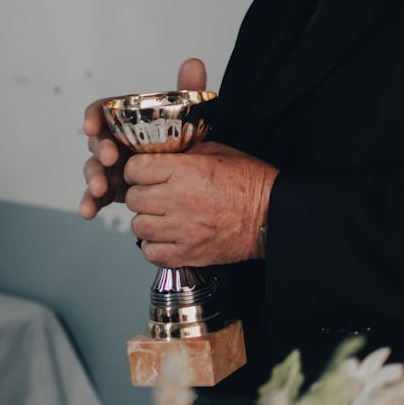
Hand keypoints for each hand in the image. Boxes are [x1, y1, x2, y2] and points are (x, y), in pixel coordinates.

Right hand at [79, 57, 207, 219]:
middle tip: (110, 158)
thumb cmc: (178, 139)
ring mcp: (110, 167)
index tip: (93, 126)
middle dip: (100, 149)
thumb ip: (187, 89)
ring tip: (100, 190)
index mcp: (124, 120)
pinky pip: (96, 196)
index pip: (101, 112)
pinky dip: (90, 203)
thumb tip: (193, 63)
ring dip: (93, 179)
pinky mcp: (112, 189)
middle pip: (97, 142)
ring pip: (94, 170)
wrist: (187, 173)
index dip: (93, 117)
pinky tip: (88, 211)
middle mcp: (113, 141)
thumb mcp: (184, 115)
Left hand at [124, 141, 278, 266]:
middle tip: (153, 193)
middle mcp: (179, 199)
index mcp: (185, 171)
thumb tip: (157, 154)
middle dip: (140, 193)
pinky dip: (154, 245)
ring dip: (146, 220)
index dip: (136, 169)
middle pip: (133, 198)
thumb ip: (182, 152)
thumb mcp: (215, 151)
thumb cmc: (248, 182)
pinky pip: (151, 252)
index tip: (143, 172)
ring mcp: (182, 229)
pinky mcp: (188, 253)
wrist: (270, 215)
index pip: (135, 168)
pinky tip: (165, 236)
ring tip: (160, 216)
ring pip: (138, 226)